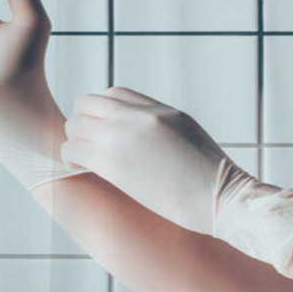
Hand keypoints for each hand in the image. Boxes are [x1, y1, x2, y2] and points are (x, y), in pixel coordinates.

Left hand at [62, 87, 229, 233]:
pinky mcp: (113, 161)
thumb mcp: (189, 138)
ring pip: (75, 123)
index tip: (102, 131)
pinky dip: (69, 159)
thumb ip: (162, 129)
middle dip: (81, 122)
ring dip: (73, 140)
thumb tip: (144, 139)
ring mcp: (125, 135)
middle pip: (88, 102)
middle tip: (86, 144)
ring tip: (81, 160)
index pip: (114, 93)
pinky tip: (78, 170)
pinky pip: (72, 150)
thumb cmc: (212, 180)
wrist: (223, 197)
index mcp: (160, 110)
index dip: (102, 112)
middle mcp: (140, 116)